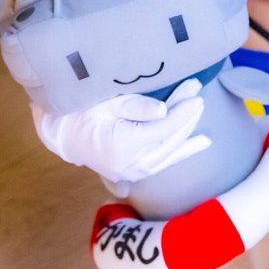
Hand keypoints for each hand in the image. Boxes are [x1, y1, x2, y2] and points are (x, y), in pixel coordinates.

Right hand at [32, 78, 211, 183]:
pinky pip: (160, 163)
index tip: (197, 96)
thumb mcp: (107, 102)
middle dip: (186, 120)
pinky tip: (194, 146)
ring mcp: (131, 171)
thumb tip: (163, 111)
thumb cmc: (83, 111)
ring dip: (187, 142)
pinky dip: (178, 155)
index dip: (182, 112)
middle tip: (199, 98)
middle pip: (168, 141)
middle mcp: (130, 164)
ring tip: (206, 137)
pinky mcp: (131, 172)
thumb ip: (135, 106)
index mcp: (124, 145)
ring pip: (167, 157)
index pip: (162, 128)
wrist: (62, 134)